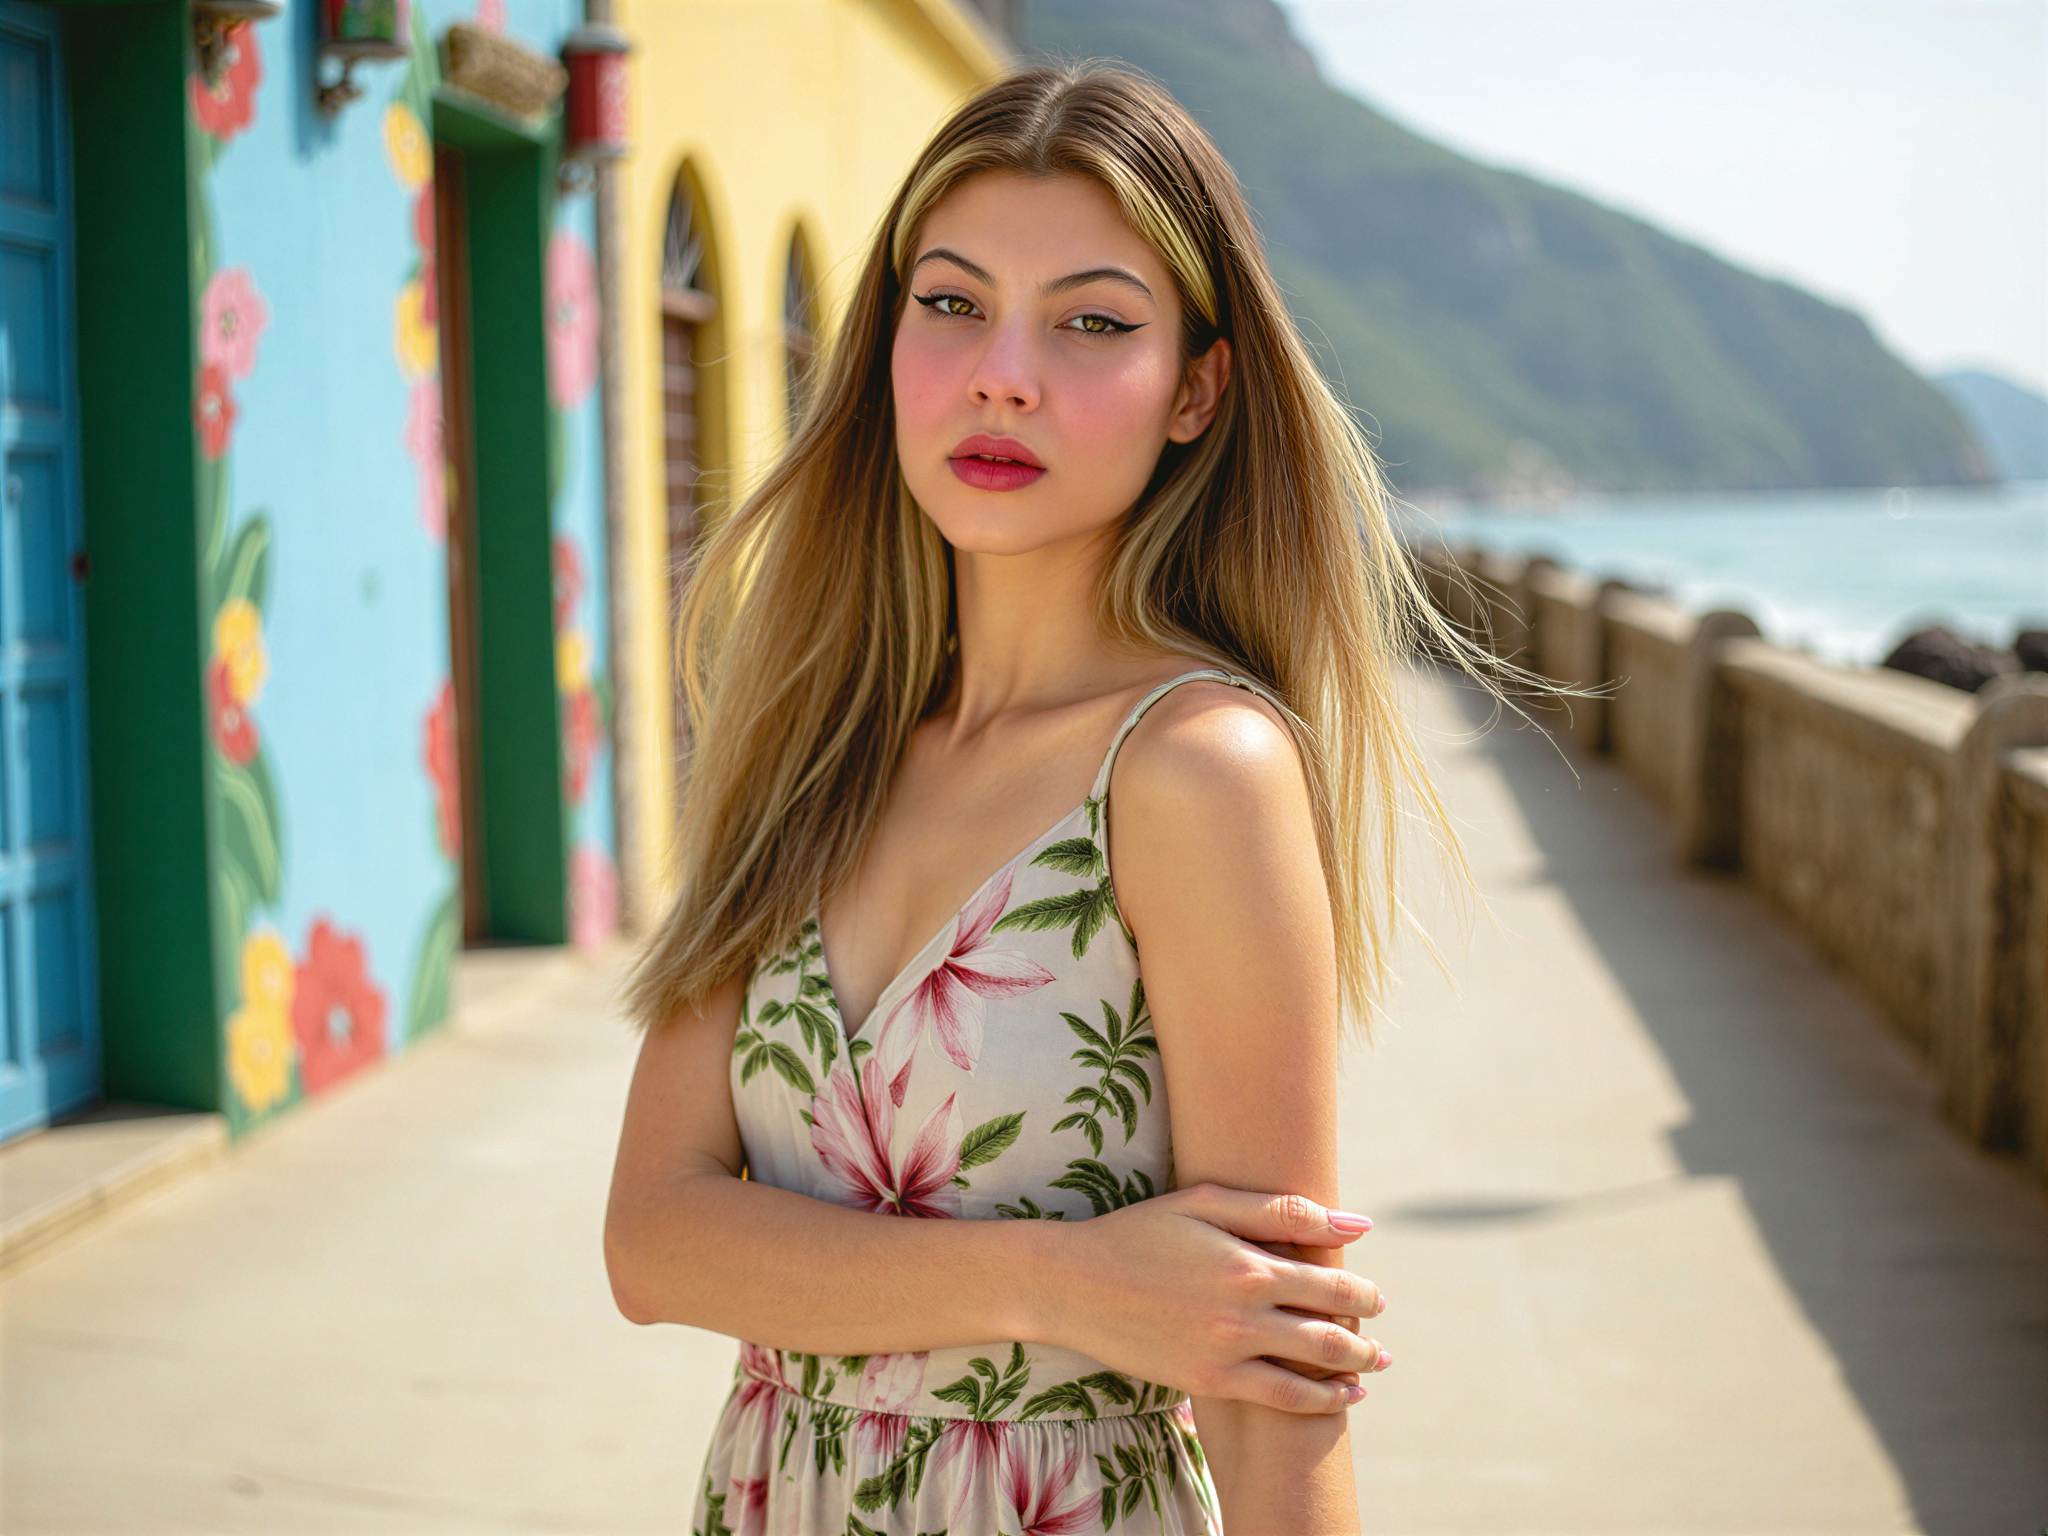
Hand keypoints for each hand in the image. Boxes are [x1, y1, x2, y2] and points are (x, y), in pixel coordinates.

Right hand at [1042, 1183, 1392, 1413]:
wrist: (1073, 1284)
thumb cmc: (1138, 1232)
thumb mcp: (1205, 1203)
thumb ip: (1282, 1212)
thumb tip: (1358, 1225)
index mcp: (1248, 1264)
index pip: (1331, 1285)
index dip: (1363, 1294)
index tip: (1375, 1296)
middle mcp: (1244, 1313)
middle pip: (1331, 1331)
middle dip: (1365, 1334)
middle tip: (1380, 1334)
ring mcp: (1226, 1352)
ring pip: (1314, 1371)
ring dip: (1354, 1370)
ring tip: (1372, 1366)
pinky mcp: (1207, 1381)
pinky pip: (1280, 1398)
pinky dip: (1320, 1401)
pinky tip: (1340, 1397)